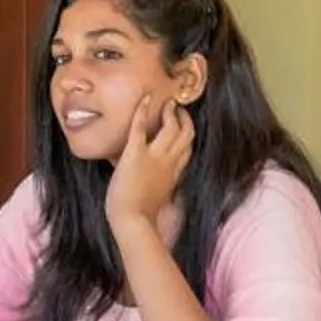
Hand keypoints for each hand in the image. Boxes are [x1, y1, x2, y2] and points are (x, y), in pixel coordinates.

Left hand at [104, 93, 192, 234]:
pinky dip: (142, 111)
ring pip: (170, 127)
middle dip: (184, 118)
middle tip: (178, 107)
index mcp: (175, 174)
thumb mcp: (159, 198)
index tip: (184, 125)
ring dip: (169, 112)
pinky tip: (144, 100)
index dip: (188, 134)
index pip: (188, 149)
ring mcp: (154, 157)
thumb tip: (157, 183)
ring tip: (166, 102)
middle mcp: (169, 162)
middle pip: (186, 134)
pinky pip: (140, 127)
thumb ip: (161, 186)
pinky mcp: (135, 154)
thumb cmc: (142, 215)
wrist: (132, 221)